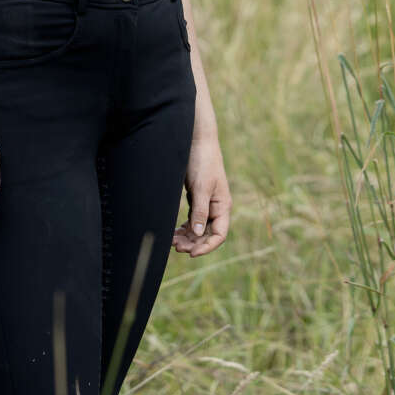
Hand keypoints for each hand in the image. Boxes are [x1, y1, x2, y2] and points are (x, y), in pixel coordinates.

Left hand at [172, 136, 230, 257]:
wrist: (197, 140)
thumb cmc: (202, 161)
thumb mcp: (201, 186)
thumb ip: (200, 210)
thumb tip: (197, 233)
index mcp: (223, 206)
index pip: (219, 235)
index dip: (207, 247)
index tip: (191, 253)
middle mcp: (216, 207)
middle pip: (207, 234)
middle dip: (193, 244)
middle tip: (176, 247)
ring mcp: (207, 203)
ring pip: (198, 228)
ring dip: (187, 237)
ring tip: (172, 242)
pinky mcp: (197, 198)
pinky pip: (192, 219)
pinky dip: (184, 228)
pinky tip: (174, 233)